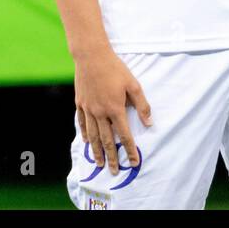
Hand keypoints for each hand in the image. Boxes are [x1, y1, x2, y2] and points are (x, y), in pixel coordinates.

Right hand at [73, 46, 152, 175]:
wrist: (91, 56)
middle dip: (112, 158)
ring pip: (93, 136)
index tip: (134, 162)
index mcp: (115, 109)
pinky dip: (85, 134)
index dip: (130, 150)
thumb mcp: (133, 84)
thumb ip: (142, 105)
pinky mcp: (80, 103)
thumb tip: (149, 122)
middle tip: (114, 171)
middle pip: (107, 141)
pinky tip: (87, 142)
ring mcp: (88, 109)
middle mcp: (100, 113)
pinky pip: (82, 123)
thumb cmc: (115, 68)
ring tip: (99, 163)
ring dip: (97, 151)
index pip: (125, 135)